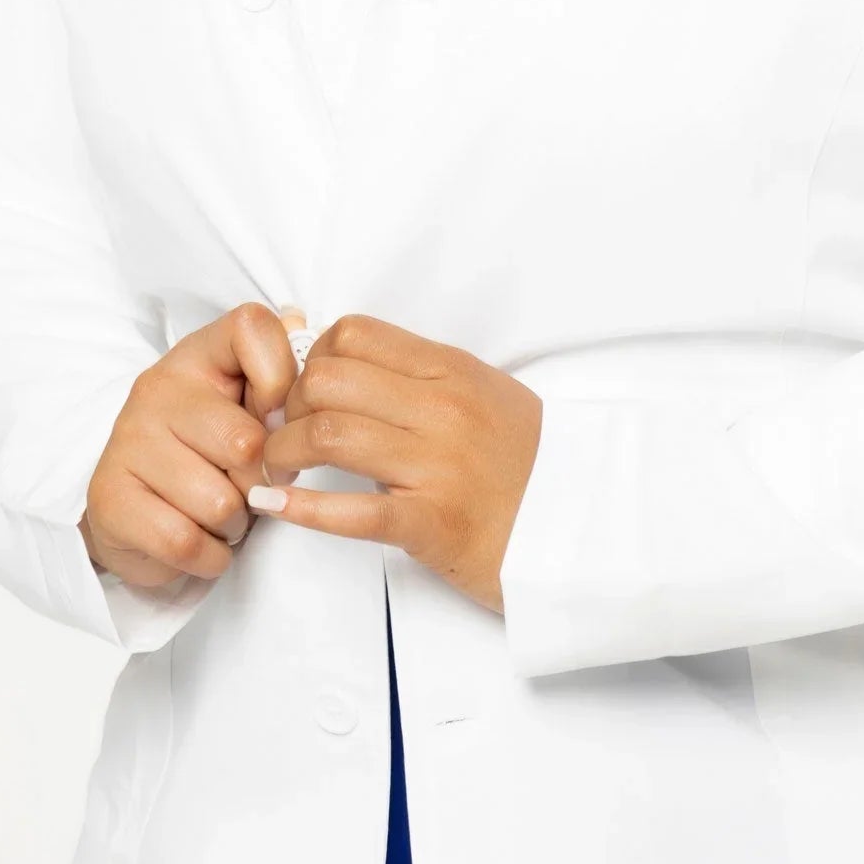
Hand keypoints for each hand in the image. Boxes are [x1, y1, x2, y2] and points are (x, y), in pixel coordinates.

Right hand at [78, 303, 300, 593]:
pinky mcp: (108, 500)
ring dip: (234, 525)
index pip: (252, 328)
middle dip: (261, 483)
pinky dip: (209, 556)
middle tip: (247, 487)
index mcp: (197, 356)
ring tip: (220, 515)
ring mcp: (126, 442)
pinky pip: (187, 542)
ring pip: (220, 502)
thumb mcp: (245, 408)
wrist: (134, 516)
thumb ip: (278, 374)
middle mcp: (155, 388)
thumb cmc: (207, 457)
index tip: (276, 420)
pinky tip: (201, 542)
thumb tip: (299, 322)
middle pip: (246, 443)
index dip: (284, 380)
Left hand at [251, 314, 543, 615]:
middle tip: (285, 434)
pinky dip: (302, 509)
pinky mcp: (433, 523)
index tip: (305, 391)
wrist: (586, 529)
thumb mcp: (487, 396)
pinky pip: (351, 510)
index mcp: (453, 371)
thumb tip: (352, 366)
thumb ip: (425, 379)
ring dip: (284, 453)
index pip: (354, 334)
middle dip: (288, 407)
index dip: (311, 359)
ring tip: (279, 471)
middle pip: (327, 379)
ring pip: (328, 434)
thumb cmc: (530, 466)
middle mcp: (444, 409)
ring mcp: (439, 465)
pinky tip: (276, 507)